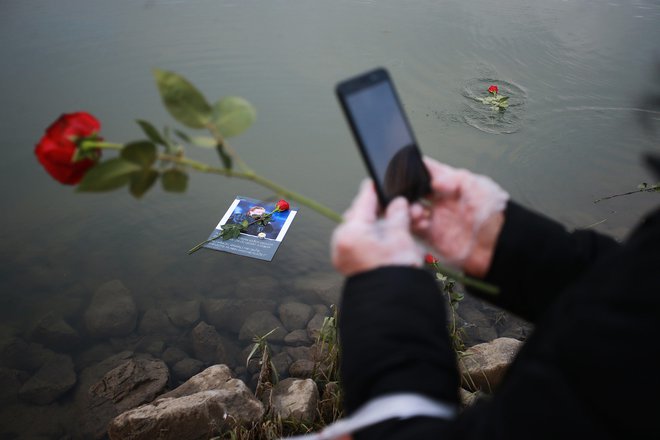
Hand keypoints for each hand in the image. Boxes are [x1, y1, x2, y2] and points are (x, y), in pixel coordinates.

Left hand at [331, 180, 423, 276]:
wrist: (393, 309)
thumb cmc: (394, 274)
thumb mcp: (400, 237)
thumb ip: (397, 215)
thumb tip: (397, 202)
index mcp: (350, 232)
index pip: (362, 201)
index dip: (374, 190)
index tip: (379, 181)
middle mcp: (343, 243)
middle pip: (363, 217)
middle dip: (384, 211)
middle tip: (401, 207)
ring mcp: (346, 256)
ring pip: (366, 231)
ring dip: (384, 225)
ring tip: (406, 224)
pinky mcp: (353, 266)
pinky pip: (365, 245)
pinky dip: (379, 239)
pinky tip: (396, 238)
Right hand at [410, 158, 508, 277]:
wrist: (497, 247)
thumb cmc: (494, 216)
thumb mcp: (479, 188)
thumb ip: (456, 179)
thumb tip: (435, 180)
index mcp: (454, 186)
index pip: (432, 171)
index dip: (419, 167)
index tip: (408, 164)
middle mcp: (443, 200)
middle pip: (417, 190)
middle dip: (408, 188)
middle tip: (404, 189)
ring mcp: (437, 217)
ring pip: (412, 207)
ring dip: (408, 206)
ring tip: (414, 209)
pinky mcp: (433, 235)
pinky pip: (414, 227)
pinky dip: (411, 224)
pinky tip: (418, 222)